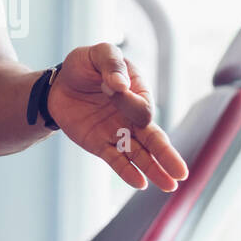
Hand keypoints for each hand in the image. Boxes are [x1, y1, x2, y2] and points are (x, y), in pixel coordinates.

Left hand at [45, 43, 189, 190]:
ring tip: (170, 186)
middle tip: (181, 173)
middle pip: (154, 138)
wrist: (58, 84)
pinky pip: (117, 161)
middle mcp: (132, 116)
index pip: (143, 108)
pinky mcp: (101, 144)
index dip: (131, 104)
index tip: (114, 89)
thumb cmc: (84, 65)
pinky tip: (140, 183)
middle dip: (167, 156)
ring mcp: (118, 132)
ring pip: (140, 154)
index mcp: (138, 91)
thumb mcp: (98, 54)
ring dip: (154, 170)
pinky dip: (128, 172)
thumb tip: (121, 85)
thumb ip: (111, 65)